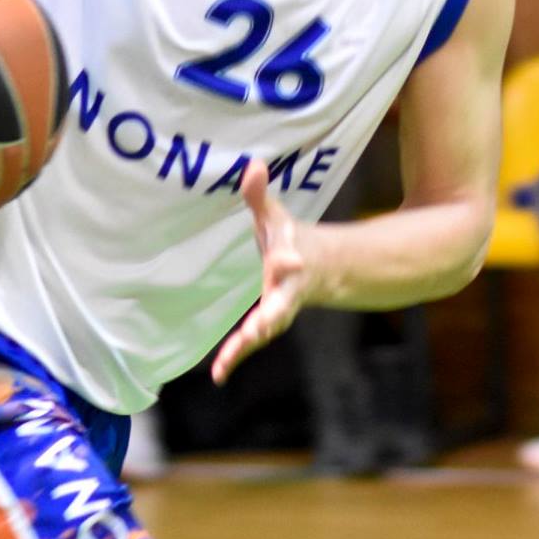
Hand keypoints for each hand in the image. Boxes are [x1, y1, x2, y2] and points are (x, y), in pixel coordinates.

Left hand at [211, 162, 322, 384]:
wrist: (320, 269)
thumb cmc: (290, 240)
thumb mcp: (275, 218)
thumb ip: (260, 196)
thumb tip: (251, 164)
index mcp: (289, 265)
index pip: (287, 265)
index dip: (288, 261)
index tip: (290, 260)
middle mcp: (287, 293)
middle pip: (278, 309)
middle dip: (268, 319)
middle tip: (255, 333)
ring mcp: (279, 312)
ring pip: (265, 331)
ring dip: (245, 347)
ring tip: (224, 365)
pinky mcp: (268, 324)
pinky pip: (251, 342)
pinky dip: (236, 357)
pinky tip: (218, 375)